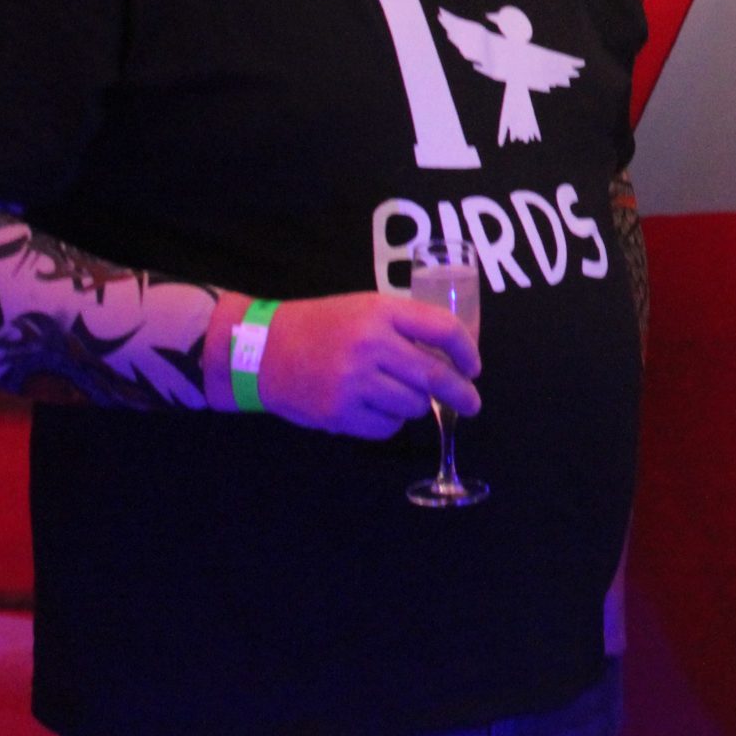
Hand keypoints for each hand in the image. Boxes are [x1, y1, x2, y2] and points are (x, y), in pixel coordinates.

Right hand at [254, 293, 482, 439]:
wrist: (261, 350)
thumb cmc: (322, 325)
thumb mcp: (366, 307)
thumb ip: (406, 326)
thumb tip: (454, 356)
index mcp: (381, 312)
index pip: (444, 330)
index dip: (467, 352)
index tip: (474, 367)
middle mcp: (370, 345)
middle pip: (435, 376)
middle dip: (462, 393)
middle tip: (472, 403)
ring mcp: (353, 382)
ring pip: (414, 405)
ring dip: (418, 405)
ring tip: (400, 394)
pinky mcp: (338, 413)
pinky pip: (387, 427)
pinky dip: (390, 421)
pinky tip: (375, 407)